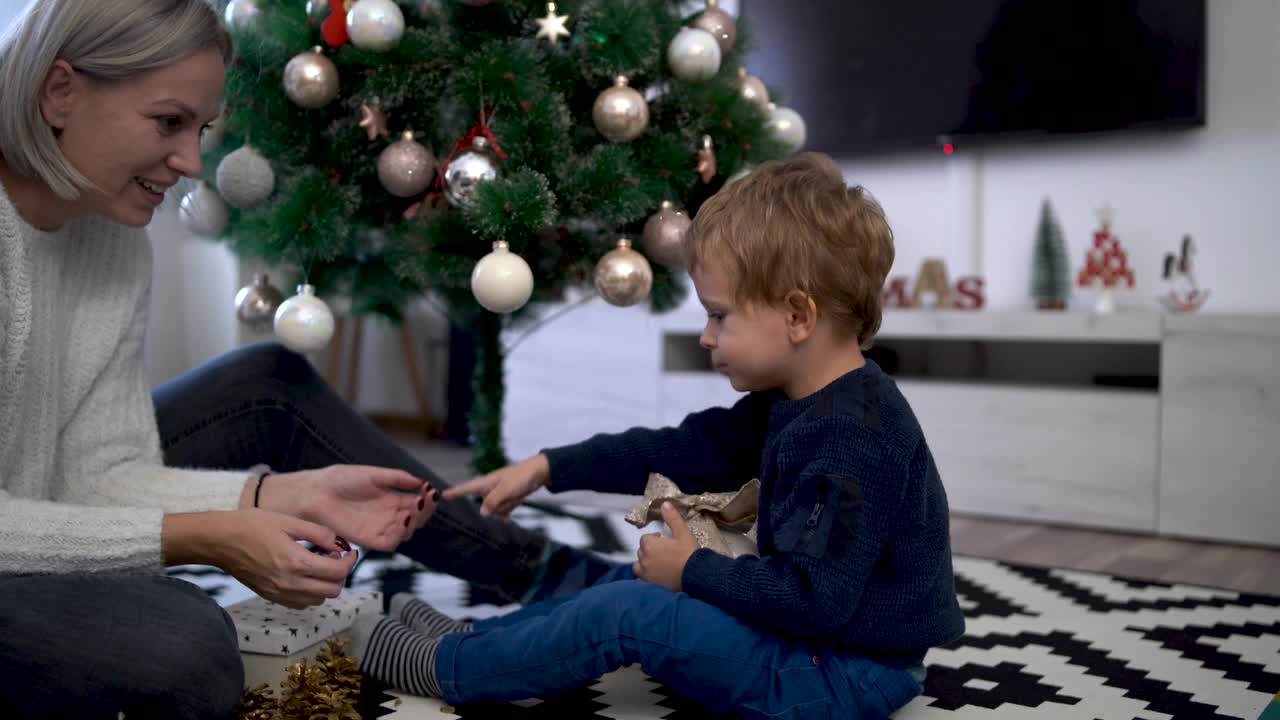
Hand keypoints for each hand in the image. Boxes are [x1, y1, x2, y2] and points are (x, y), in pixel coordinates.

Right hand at [215, 510, 357, 608]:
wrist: (220, 541)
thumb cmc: (251, 526)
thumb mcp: (289, 522)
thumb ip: (318, 534)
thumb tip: (339, 544)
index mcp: (296, 562)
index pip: (338, 572)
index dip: (350, 561)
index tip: (349, 551)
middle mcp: (289, 583)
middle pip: (333, 591)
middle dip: (341, 574)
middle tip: (336, 558)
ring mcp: (279, 593)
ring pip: (318, 600)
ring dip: (326, 585)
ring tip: (320, 566)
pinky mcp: (271, 597)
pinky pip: (301, 603)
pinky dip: (311, 593)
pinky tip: (305, 575)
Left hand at [286, 465, 435, 551]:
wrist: (317, 493)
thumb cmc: (341, 481)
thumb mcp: (374, 474)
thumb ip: (397, 478)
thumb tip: (421, 481)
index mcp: (392, 500)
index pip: (417, 503)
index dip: (427, 499)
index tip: (431, 490)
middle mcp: (389, 516)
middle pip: (416, 519)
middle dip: (425, 510)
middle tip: (426, 499)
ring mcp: (380, 528)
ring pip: (407, 532)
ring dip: (416, 521)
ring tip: (416, 507)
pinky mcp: (369, 540)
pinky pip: (391, 542)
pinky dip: (401, 534)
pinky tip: (404, 519)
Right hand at [442, 454, 549, 519]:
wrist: (539, 473)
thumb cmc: (522, 476)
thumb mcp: (507, 488)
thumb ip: (493, 500)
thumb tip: (482, 513)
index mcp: (486, 482)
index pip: (466, 489)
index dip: (454, 493)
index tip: (442, 496)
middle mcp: (490, 489)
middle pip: (485, 506)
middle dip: (496, 507)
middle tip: (510, 494)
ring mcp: (498, 495)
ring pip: (495, 510)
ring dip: (505, 507)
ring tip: (516, 496)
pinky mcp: (507, 499)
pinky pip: (503, 511)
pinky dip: (507, 513)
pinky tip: (510, 518)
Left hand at [633, 503, 698, 591]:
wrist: (696, 575)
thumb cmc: (689, 553)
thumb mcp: (682, 532)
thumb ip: (672, 518)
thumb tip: (664, 504)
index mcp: (650, 545)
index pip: (645, 538)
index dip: (655, 538)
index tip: (665, 541)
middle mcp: (644, 560)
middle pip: (641, 551)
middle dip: (650, 549)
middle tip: (664, 551)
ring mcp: (646, 574)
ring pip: (638, 565)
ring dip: (645, 563)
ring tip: (657, 564)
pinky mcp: (650, 585)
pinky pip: (641, 580)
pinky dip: (645, 577)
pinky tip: (654, 576)